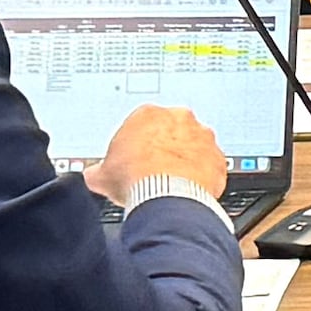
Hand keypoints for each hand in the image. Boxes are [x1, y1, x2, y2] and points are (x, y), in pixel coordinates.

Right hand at [89, 103, 229, 203]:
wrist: (165, 196)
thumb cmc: (134, 178)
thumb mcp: (102, 175)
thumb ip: (98, 169)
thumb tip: (92, 177)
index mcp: (148, 114)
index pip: (144, 124)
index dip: (140, 145)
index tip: (138, 159)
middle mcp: (179, 118)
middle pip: (173, 131)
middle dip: (166, 147)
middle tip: (156, 170)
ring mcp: (203, 137)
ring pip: (195, 146)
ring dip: (187, 160)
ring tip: (174, 183)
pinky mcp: (218, 157)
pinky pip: (212, 166)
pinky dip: (204, 176)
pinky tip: (190, 190)